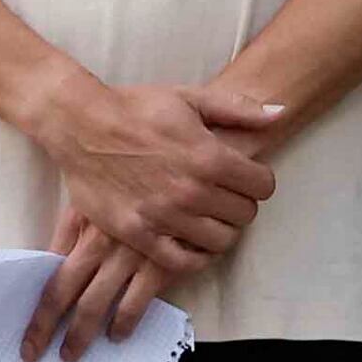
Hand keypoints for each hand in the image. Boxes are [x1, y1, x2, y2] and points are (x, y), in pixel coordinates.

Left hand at [22, 197, 197, 360]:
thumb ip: (76, 228)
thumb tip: (53, 261)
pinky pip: (135, 303)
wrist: (188, 174)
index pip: (48, 270)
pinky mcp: (159, 264)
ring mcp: (128, 255)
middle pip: (62, 293)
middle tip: (34, 353)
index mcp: (80, 220)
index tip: (26, 329)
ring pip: (94, 304)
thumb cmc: (139, 181)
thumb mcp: (98, 193)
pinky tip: (117, 335)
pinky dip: (123, 323)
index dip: (35, 304)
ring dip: (80, 334)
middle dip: (45, 328)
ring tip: (72, 354)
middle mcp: (98, 241)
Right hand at [31, 75, 279, 265]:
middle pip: (244, 215)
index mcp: (209, 156)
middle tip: (224, 196)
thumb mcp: (189, 98)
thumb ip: (238, 108)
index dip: (257, 180)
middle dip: (240, 204)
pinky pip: (182, 263)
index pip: (262, 186)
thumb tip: (280, 114)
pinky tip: (191, 242)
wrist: (81, 125)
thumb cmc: (136, 107)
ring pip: (220, 241)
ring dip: (220, 230)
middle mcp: (191, 191)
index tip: (244, 177)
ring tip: (208, 217)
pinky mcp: (138, 234)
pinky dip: (194, 257)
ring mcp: (164, 216)